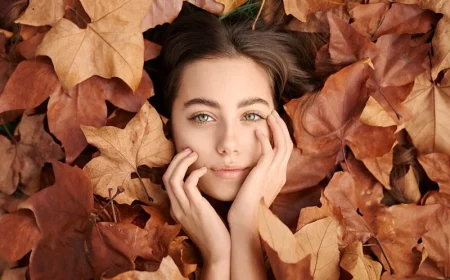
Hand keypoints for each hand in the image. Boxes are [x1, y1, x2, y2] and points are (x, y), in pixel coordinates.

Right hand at [162, 148, 230, 263]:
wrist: (217, 252)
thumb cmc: (213, 233)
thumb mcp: (200, 215)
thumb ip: (197, 201)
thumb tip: (202, 187)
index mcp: (176, 208)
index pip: (167, 182)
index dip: (175, 166)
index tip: (186, 156)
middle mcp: (176, 207)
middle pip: (167, 176)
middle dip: (176, 159)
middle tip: (188, 150)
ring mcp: (184, 207)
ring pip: (173, 178)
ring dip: (182, 162)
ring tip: (194, 154)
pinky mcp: (196, 207)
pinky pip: (189, 184)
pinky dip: (195, 173)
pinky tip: (204, 170)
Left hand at [228, 110, 293, 223]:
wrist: (245, 223)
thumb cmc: (246, 208)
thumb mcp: (255, 189)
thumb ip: (257, 176)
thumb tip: (252, 168)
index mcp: (279, 177)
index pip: (285, 150)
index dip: (281, 135)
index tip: (273, 123)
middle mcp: (280, 174)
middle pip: (288, 143)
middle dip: (281, 126)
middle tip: (272, 113)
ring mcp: (274, 174)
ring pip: (282, 144)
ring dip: (276, 128)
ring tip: (268, 115)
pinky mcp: (263, 174)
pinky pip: (269, 151)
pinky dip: (265, 138)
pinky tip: (258, 130)